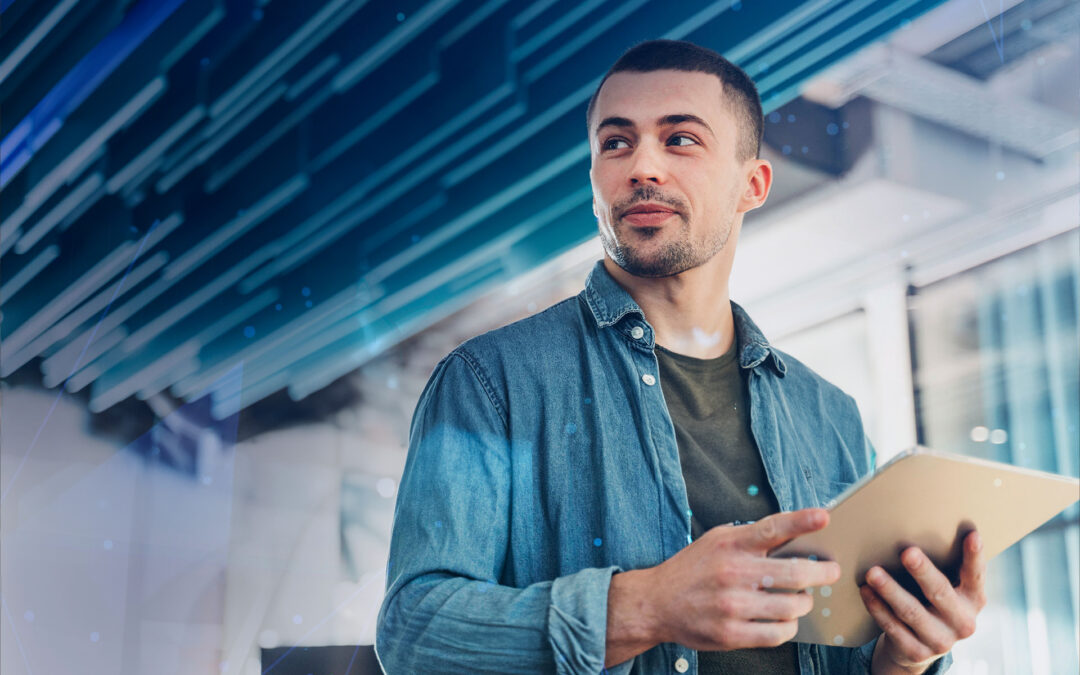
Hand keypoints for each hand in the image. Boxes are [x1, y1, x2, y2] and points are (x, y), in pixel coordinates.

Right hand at [649, 508, 841, 650]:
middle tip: (831, 571)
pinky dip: (789, 626)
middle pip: (794, 573)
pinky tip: (785, 619)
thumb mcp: (716, 540)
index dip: (801, 521)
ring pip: (792, 606)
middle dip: (822, 572)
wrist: (656, 603)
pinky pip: (778, 633)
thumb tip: (796, 536)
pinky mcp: (731, 633)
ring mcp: (732, 605)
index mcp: (730, 544)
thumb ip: (751, 538)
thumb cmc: (693, 569)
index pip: (771, 529)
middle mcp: (732, 573)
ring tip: (801, 599)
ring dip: (804, 603)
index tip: (824, 516)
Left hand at [860, 530, 987, 672]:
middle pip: (940, 592)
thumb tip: (916, 526)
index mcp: (974, 600)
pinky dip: (877, 608)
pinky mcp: (917, 652)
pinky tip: (866, 592)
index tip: (972, 534)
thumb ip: (942, 566)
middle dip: (923, 572)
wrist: (919, 646)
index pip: (976, 575)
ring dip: (890, 590)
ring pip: (912, 612)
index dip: (975, 556)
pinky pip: (893, 627)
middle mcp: (962, 622)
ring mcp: (941, 641)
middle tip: (907, 552)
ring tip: (872, 572)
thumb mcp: (946, 587)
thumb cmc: (931, 601)